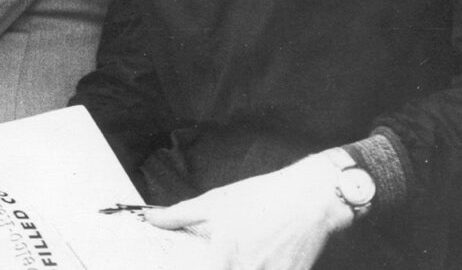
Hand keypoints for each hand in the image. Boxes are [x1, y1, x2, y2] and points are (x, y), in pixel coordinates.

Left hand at [144, 152, 354, 269]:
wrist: (310, 199)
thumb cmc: (260, 198)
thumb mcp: (216, 202)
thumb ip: (180, 214)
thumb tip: (152, 220)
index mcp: (223, 255)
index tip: (182, 265)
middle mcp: (247, 269)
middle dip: (225, 266)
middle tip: (226, 255)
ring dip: (243, 267)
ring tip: (245, 255)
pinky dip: (264, 269)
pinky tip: (262, 260)